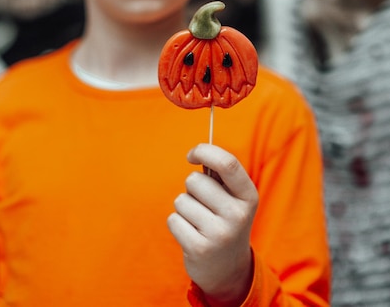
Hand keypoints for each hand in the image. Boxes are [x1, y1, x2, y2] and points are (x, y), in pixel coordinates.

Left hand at [168, 143, 257, 305]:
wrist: (228, 270)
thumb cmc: (224, 220)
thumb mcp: (233, 198)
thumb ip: (220, 174)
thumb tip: (197, 153)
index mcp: (248, 196)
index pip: (227, 163)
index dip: (205, 151)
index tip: (191, 155)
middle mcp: (238, 214)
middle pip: (194, 180)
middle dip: (191, 187)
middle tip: (203, 204)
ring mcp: (220, 233)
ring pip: (181, 200)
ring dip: (184, 208)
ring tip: (199, 222)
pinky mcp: (200, 249)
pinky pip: (173, 220)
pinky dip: (177, 224)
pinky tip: (191, 235)